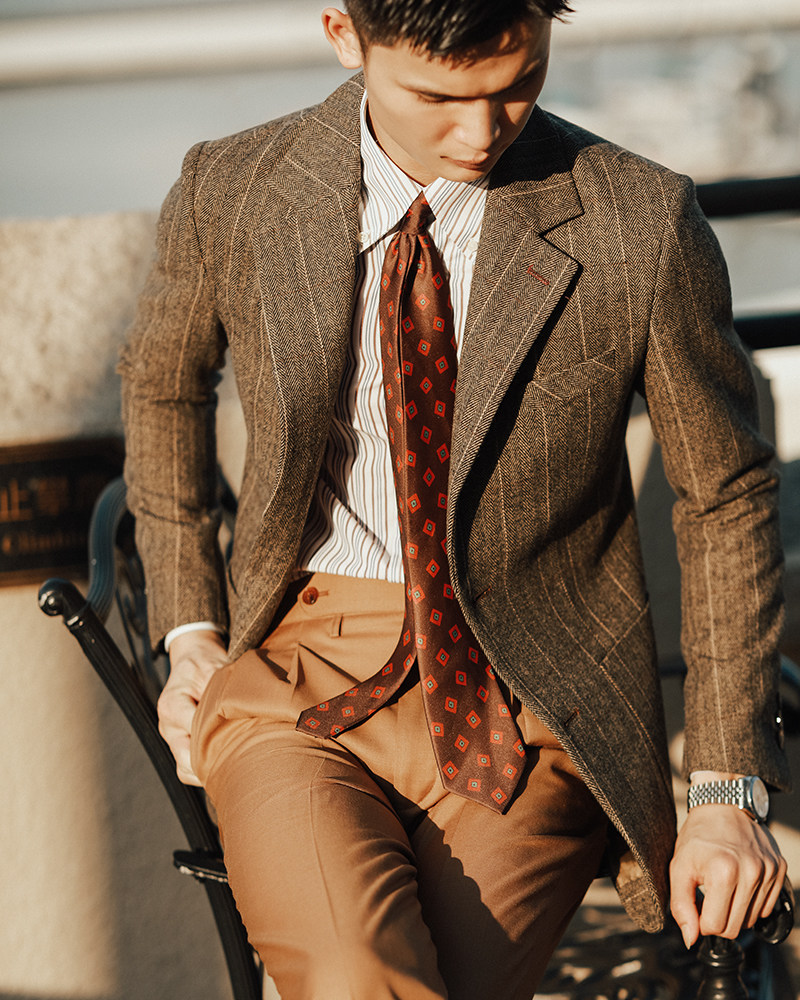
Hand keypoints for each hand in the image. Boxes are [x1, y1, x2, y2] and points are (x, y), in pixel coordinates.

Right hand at [157, 629, 227, 785]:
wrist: (192, 659)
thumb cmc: (204, 663)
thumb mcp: (214, 668)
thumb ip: (222, 691)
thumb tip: (242, 712)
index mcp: (172, 704)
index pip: (192, 729)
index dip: (216, 736)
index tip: (241, 736)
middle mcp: (168, 725)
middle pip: (185, 758)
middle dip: (213, 761)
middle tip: (242, 760)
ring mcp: (172, 738)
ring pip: (185, 769)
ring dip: (208, 771)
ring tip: (236, 766)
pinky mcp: (180, 745)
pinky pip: (188, 769)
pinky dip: (205, 772)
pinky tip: (226, 765)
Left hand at [670, 797, 786, 947]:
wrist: (723, 804)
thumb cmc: (698, 836)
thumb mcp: (678, 867)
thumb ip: (681, 906)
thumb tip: (691, 939)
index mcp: (723, 872)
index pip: (715, 926)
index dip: (701, 920)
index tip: (696, 903)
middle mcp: (751, 872)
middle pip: (735, 927)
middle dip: (718, 918)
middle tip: (708, 895)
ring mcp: (769, 870)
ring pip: (752, 919)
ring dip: (735, 910)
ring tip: (723, 885)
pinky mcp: (779, 868)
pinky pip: (766, 906)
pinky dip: (751, 901)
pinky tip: (739, 882)